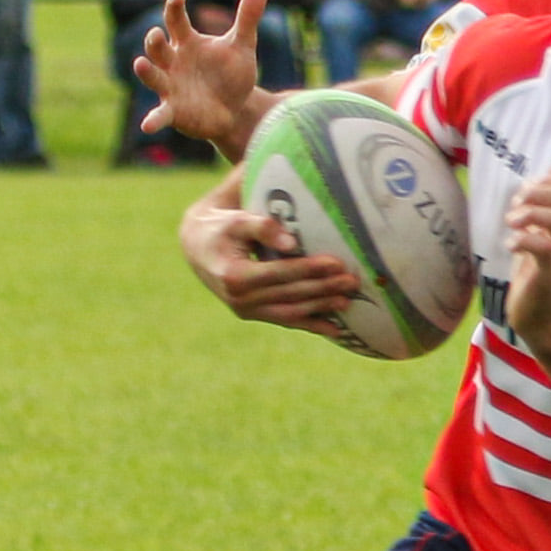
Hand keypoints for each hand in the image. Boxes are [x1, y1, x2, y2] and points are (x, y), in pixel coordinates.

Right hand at [134, 0, 268, 147]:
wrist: (236, 109)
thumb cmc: (232, 74)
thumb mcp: (242, 46)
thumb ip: (247, 17)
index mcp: (187, 42)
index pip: (176, 20)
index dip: (174, 8)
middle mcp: (173, 62)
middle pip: (157, 47)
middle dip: (155, 41)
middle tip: (157, 34)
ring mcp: (170, 86)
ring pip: (152, 75)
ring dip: (145, 71)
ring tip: (139, 64)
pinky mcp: (173, 110)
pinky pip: (160, 115)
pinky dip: (153, 120)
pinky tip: (147, 126)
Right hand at [180, 173, 360, 334]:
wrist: (197, 247)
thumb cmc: (221, 225)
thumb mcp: (236, 220)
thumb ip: (262, 227)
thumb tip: (291, 243)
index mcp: (234, 275)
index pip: (279, 273)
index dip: (309, 269)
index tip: (337, 263)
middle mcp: (239, 299)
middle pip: (290, 294)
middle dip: (323, 289)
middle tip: (352, 281)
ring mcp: (246, 310)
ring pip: (291, 311)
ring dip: (321, 308)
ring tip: (348, 301)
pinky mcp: (253, 314)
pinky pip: (286, 321)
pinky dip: (311, 325)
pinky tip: (336, 330)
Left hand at [504, 166, 550, 343]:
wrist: (541, 315)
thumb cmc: (540, 268)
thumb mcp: (544, 227)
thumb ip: (550, 198)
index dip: (547, 181)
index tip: (525, 195)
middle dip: (537, 193)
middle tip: (516, 208)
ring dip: (530, 214)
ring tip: (512, 224)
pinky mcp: (550, 276)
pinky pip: (544, 248)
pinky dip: (522, 240)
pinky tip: (511, 245)